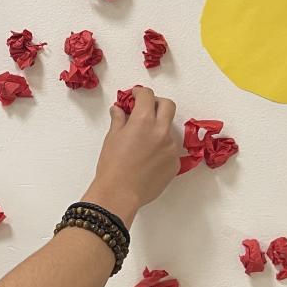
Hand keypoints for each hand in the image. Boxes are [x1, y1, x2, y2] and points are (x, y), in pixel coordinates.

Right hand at [85, 86, 179, 223]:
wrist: (120, 193)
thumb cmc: (112, 166)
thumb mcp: (112, 138)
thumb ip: (119, 120)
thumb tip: (119, 109)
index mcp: (144, 121)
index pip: (147, 96)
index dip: (140, 92)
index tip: (135, 95)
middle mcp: (162, 131)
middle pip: (168, 105)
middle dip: (157, 103)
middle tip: (146, 109)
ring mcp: (171, 148)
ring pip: (169, 129)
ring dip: (159, 128)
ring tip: (143, 141)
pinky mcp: (175, 163)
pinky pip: (170, 149)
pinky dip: (161, 148)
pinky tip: (148, 159)